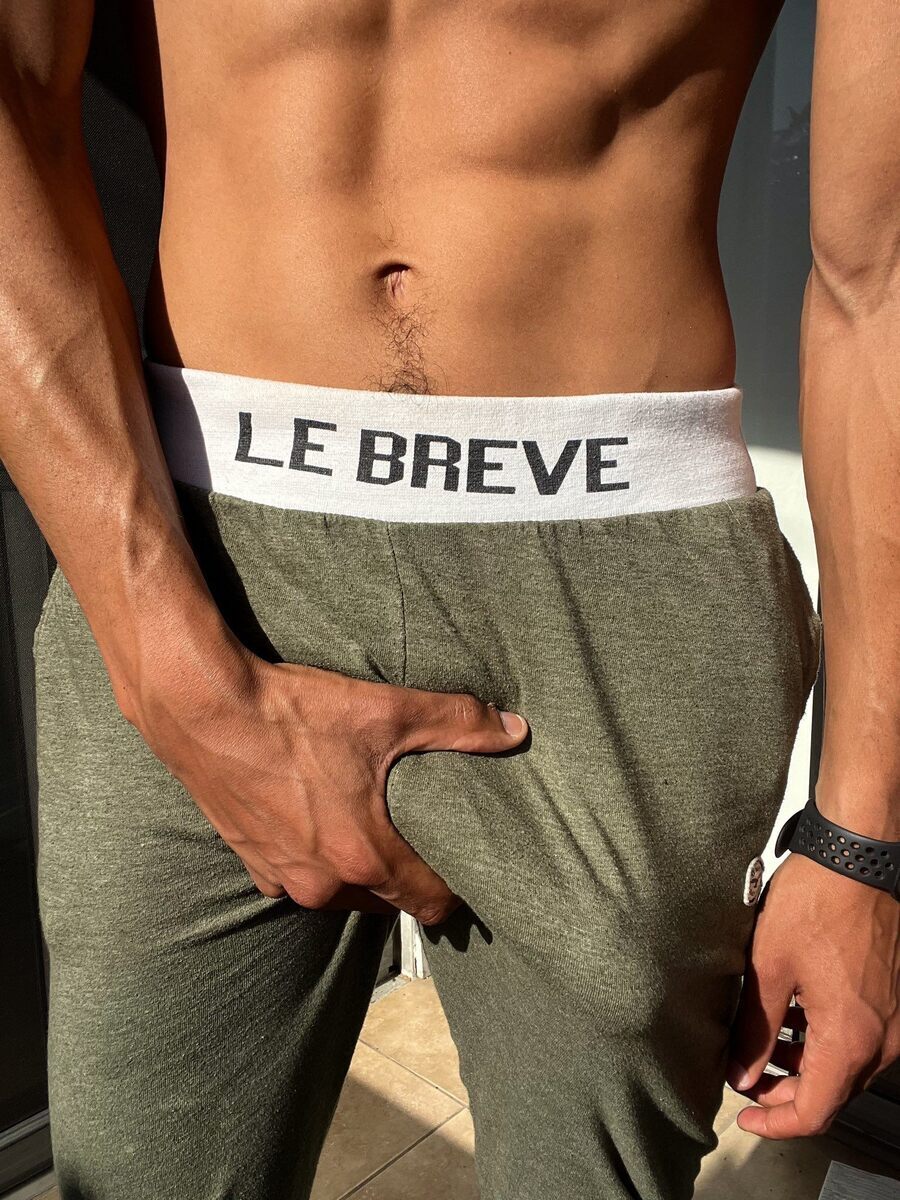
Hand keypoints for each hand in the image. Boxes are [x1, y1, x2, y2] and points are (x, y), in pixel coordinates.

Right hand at [131, 640, 528, 922]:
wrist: (201, 708)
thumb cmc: (293, 713)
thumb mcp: (386, 711)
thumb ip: (458, 723)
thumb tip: (515, 730)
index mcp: (363, 855)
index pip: (428, 903)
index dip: (454, 894)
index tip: (467, 875)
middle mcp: (322, 882)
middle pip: (384, 899)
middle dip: (406, 878)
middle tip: (421, 839)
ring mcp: (280, 876)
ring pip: (339, 890)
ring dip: (357, 869)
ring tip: (368, 824)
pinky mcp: (249, 861)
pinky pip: (297, 874)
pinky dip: (314, 857)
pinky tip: (316, 816)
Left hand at [726, 852, 899, 1137]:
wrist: (858, 857)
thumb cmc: (819, 900)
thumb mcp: (769, 967)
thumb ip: (754, 1028)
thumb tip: (740, 1072)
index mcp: (851, 1038)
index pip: (815, 1111)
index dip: (776, 1124)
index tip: (747, 1118)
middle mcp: (882, 1037)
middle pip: (834, 1092)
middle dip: (787, 1094)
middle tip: (748, 1080)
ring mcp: (892, 1017)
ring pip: (847, 1065)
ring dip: (806, 1065)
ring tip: (764, 1046)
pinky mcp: (891, 995)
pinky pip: (860, 1036)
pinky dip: (825, 1039)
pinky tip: (794, 1015)